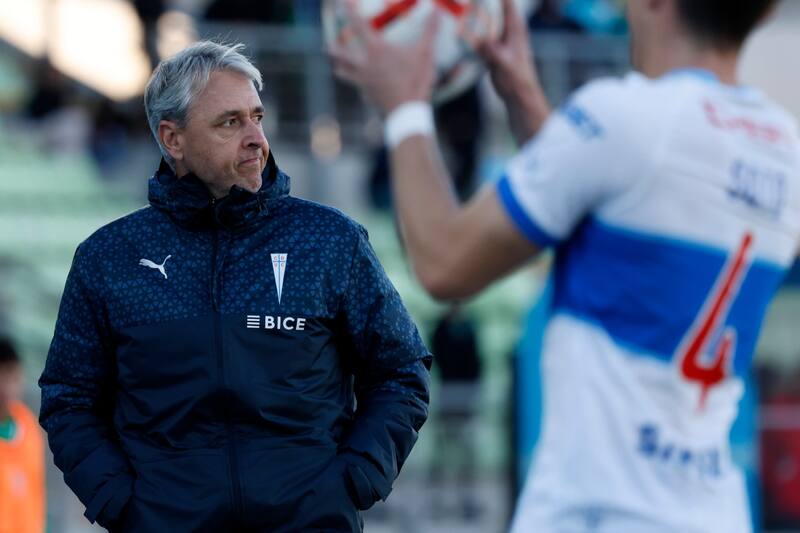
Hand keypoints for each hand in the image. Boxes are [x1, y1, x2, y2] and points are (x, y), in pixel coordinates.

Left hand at [328, 0, 438, 114]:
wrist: (407, 110)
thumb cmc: (415, 79)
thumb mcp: (424, 53)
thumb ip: (429, 31)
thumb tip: (437, 12)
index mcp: (376, 49)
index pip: (358, 25)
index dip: (349, 11)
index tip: (340, 2)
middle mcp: (364, 64)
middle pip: (342, 54)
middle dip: (334, 48)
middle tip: (328, 45)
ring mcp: (363, 82)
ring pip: (344, 73)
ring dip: (340, 68)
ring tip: (335, 67)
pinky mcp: (367, 95)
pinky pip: (360, 89)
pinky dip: (360, 87)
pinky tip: (363, 89)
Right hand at [468, 0, 549, 141]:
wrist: (521, 99)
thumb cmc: (516, 81)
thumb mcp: (503, 64)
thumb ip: (492, 51)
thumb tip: (479, 41)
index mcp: (515, 31)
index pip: (508, 4)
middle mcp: (510, 33)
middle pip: (498, 11)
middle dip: (485, 5)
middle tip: (467, 1)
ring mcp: (504, 43)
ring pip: (491, 24)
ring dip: (479, 18)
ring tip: (463, 12)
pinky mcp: (497, 54)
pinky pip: (485, 38)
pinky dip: (476, 34)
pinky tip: (463, 36)